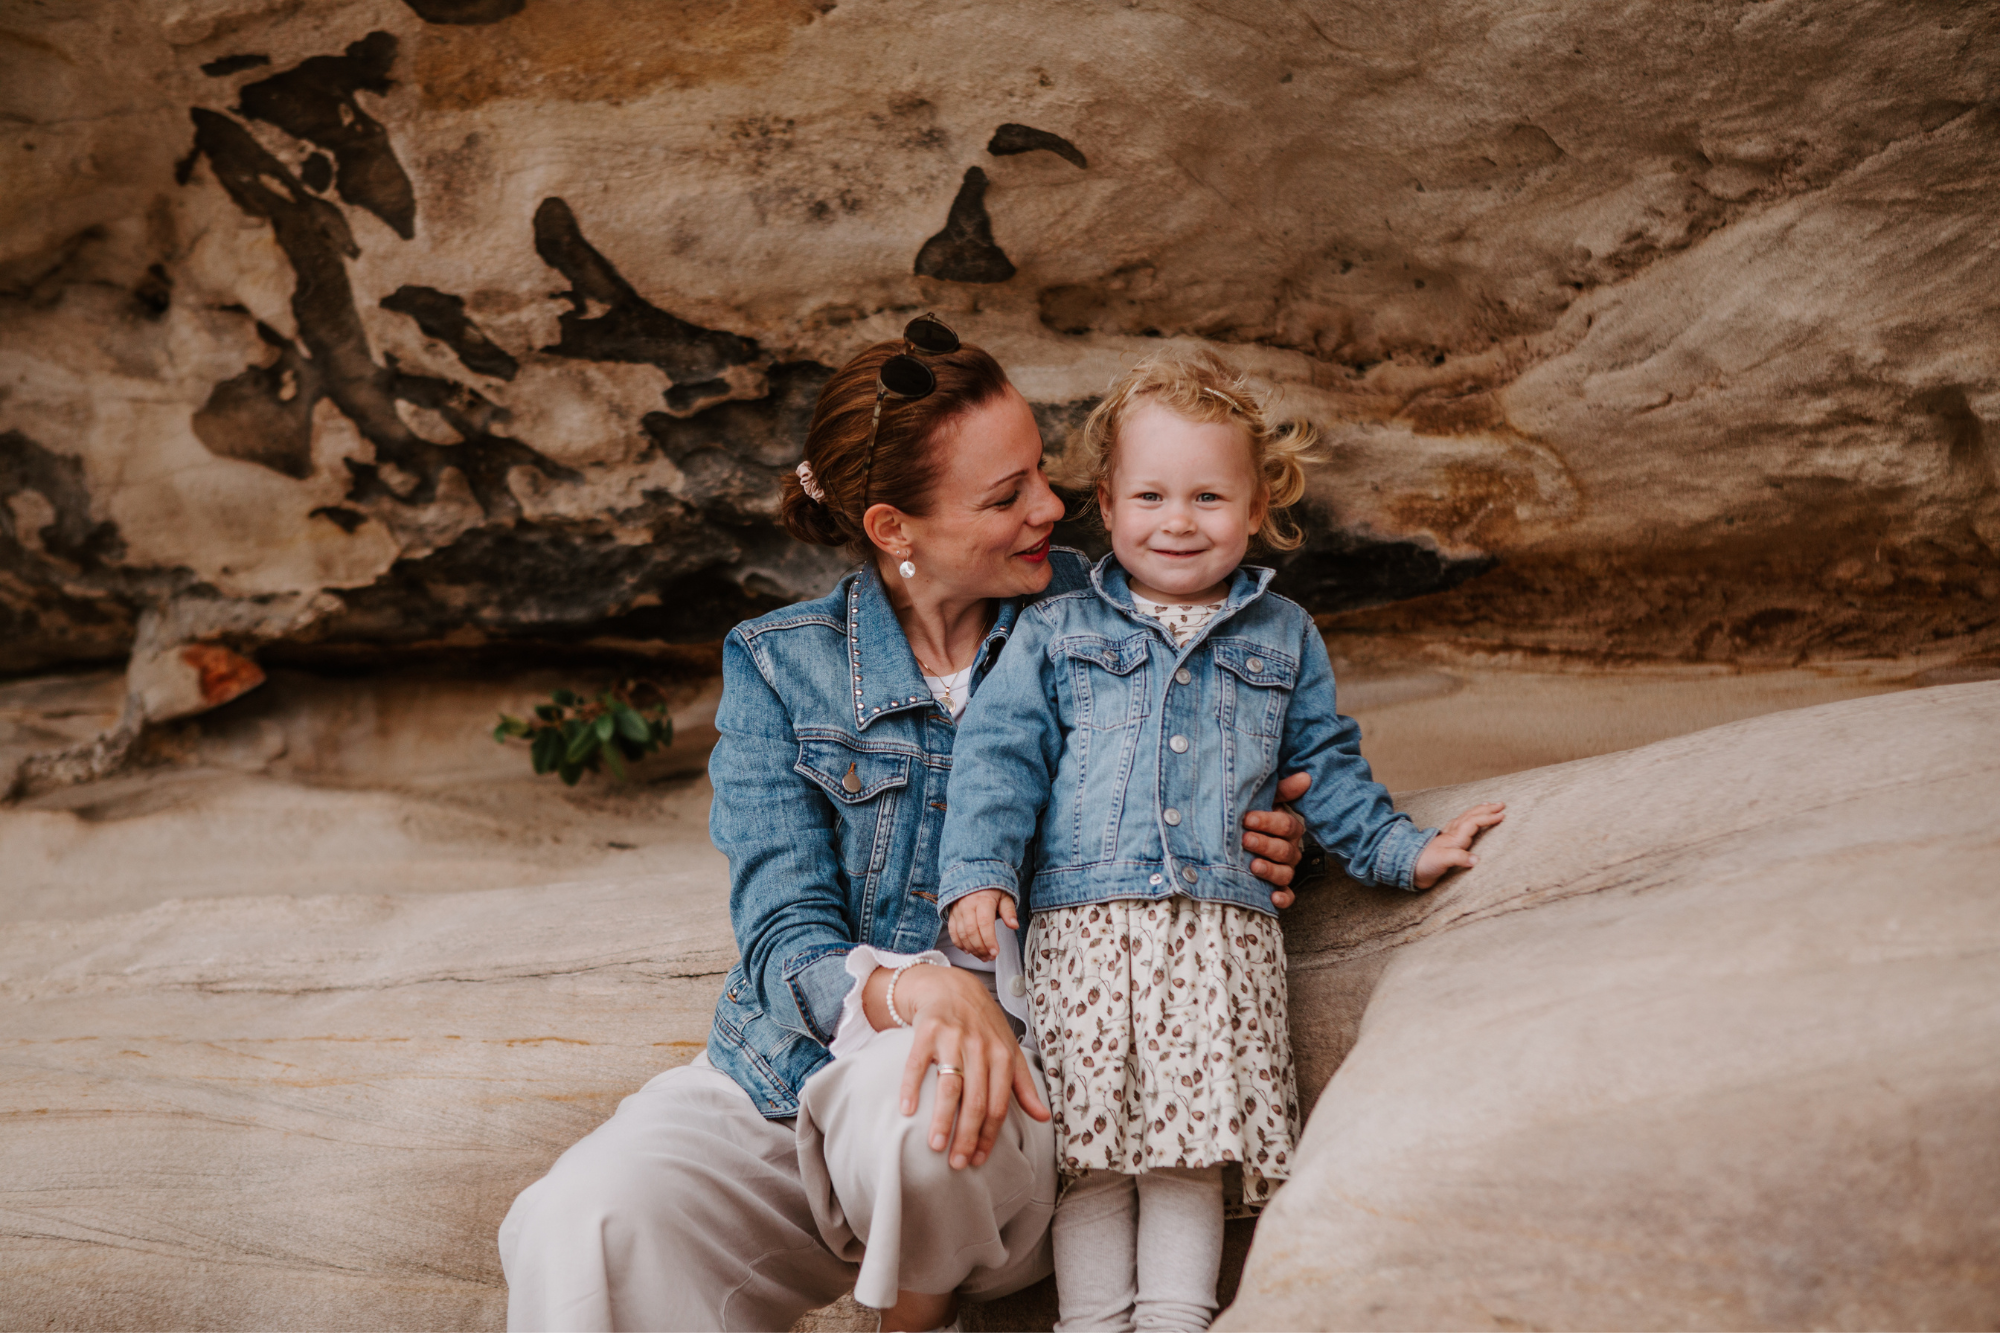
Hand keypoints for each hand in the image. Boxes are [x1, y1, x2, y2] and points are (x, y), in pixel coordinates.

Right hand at [863, 963, 1050, 1169]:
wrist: (952, 986)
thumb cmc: (982, 1025)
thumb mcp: (1009, 1050)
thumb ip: (1023, 1085)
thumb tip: (1044, 1117)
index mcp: (1002, 1055)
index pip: (998, 1104)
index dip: (989, 1135)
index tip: (978, 1159)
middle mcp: (980, 1047)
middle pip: (975, 1100)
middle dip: (967, 1135)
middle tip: (957, 1163)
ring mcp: (953, 1037)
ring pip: (950, 1085)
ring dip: (942, 1119)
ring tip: (935, 1146)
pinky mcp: (927, 1030)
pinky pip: (917, 1063)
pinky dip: (911, 1086)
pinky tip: (907, 1110)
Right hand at [947, 889, 1017, 962]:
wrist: (972, 876)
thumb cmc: (991, 889)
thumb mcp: (1004, 896)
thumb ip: (1009, 911)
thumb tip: (1014, 925)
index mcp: (983, 901)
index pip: (985, 924)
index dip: (989, 940)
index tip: (995, 952)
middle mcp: (968, 906)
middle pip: (972, 932)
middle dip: (981, 948)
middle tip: (990, 957)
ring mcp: (958, 910)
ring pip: (962, 934)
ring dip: (972, 949)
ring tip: (982, 956)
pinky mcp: (952, 914)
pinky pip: (953, 932)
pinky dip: (959, 944)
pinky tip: (968, 951)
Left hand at [1243, 771, 1312, 907]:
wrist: (1233, 838)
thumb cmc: (1251, 816)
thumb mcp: (1265, 800)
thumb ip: (1283, 790)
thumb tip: (1306, 777)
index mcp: (1288, 829)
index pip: (1287, 826)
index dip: (1269, 822)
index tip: (1248, 818)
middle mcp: (1289, 850)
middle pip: (1285, 850)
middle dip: (1265, 845)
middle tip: (1245, 840)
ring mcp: (1284, 870)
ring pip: (1285, 873)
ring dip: (1270, 870)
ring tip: (1253, 865)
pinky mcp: (1277, 889)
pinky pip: (1288, 897)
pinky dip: (1283, 898)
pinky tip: (1273, 897)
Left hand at [1412, 802, 1506, 887]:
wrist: (1411, 868)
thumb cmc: (1426, 863)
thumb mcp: (1443, 861)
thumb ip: (1459, 858)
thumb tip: (1477, 859)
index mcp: (1455, 837)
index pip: (1475, 822)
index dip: (1488, 818)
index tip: (1502, 815)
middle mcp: (1453, 834)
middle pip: (1471, 816)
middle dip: (1486, 809)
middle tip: (1500, 804)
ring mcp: (1450, 837)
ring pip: (1466, 819)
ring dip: (1478, 812)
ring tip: (1487, 806)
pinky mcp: (1447, 844)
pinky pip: (1461, 826)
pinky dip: (1469, 820)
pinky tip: (1470, 820)